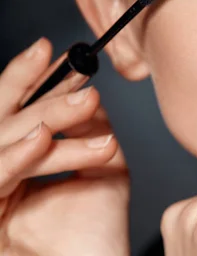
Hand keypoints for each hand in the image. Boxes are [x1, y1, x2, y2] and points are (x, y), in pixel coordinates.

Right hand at [0, 38, 129, 255]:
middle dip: (37, 88)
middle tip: (77, 70)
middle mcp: (0, 169)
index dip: (34, 80)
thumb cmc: (95, 228)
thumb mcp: (101, 167)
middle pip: (4, 118)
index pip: (19, 111)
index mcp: (18, 158)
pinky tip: (41, 139)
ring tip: (85, 101)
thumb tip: (87, 91)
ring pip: (6, 140)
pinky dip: (19, 156)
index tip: (60, 52)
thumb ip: (92, 130)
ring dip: (47, 118)